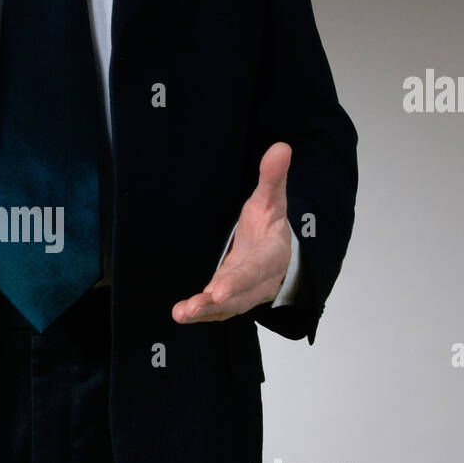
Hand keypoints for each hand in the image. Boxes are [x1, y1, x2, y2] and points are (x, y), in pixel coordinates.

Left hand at [172, 142, 292, 323]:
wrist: (276, 249)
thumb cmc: (269, 224)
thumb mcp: (271, 199)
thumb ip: (273, 177)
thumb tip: (281, 147)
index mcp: (272, 255)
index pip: (256, 269)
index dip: (239, 280)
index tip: (218, 289)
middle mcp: (260, 280)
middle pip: (240, 295)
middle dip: (217, 303)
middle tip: (193, 308)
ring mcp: (245, 293)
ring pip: (227, 308)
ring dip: (205, 313)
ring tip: (182, 314)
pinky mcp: (231, 300)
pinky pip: (218, 311)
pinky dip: (202, 314)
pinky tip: (182, 315)